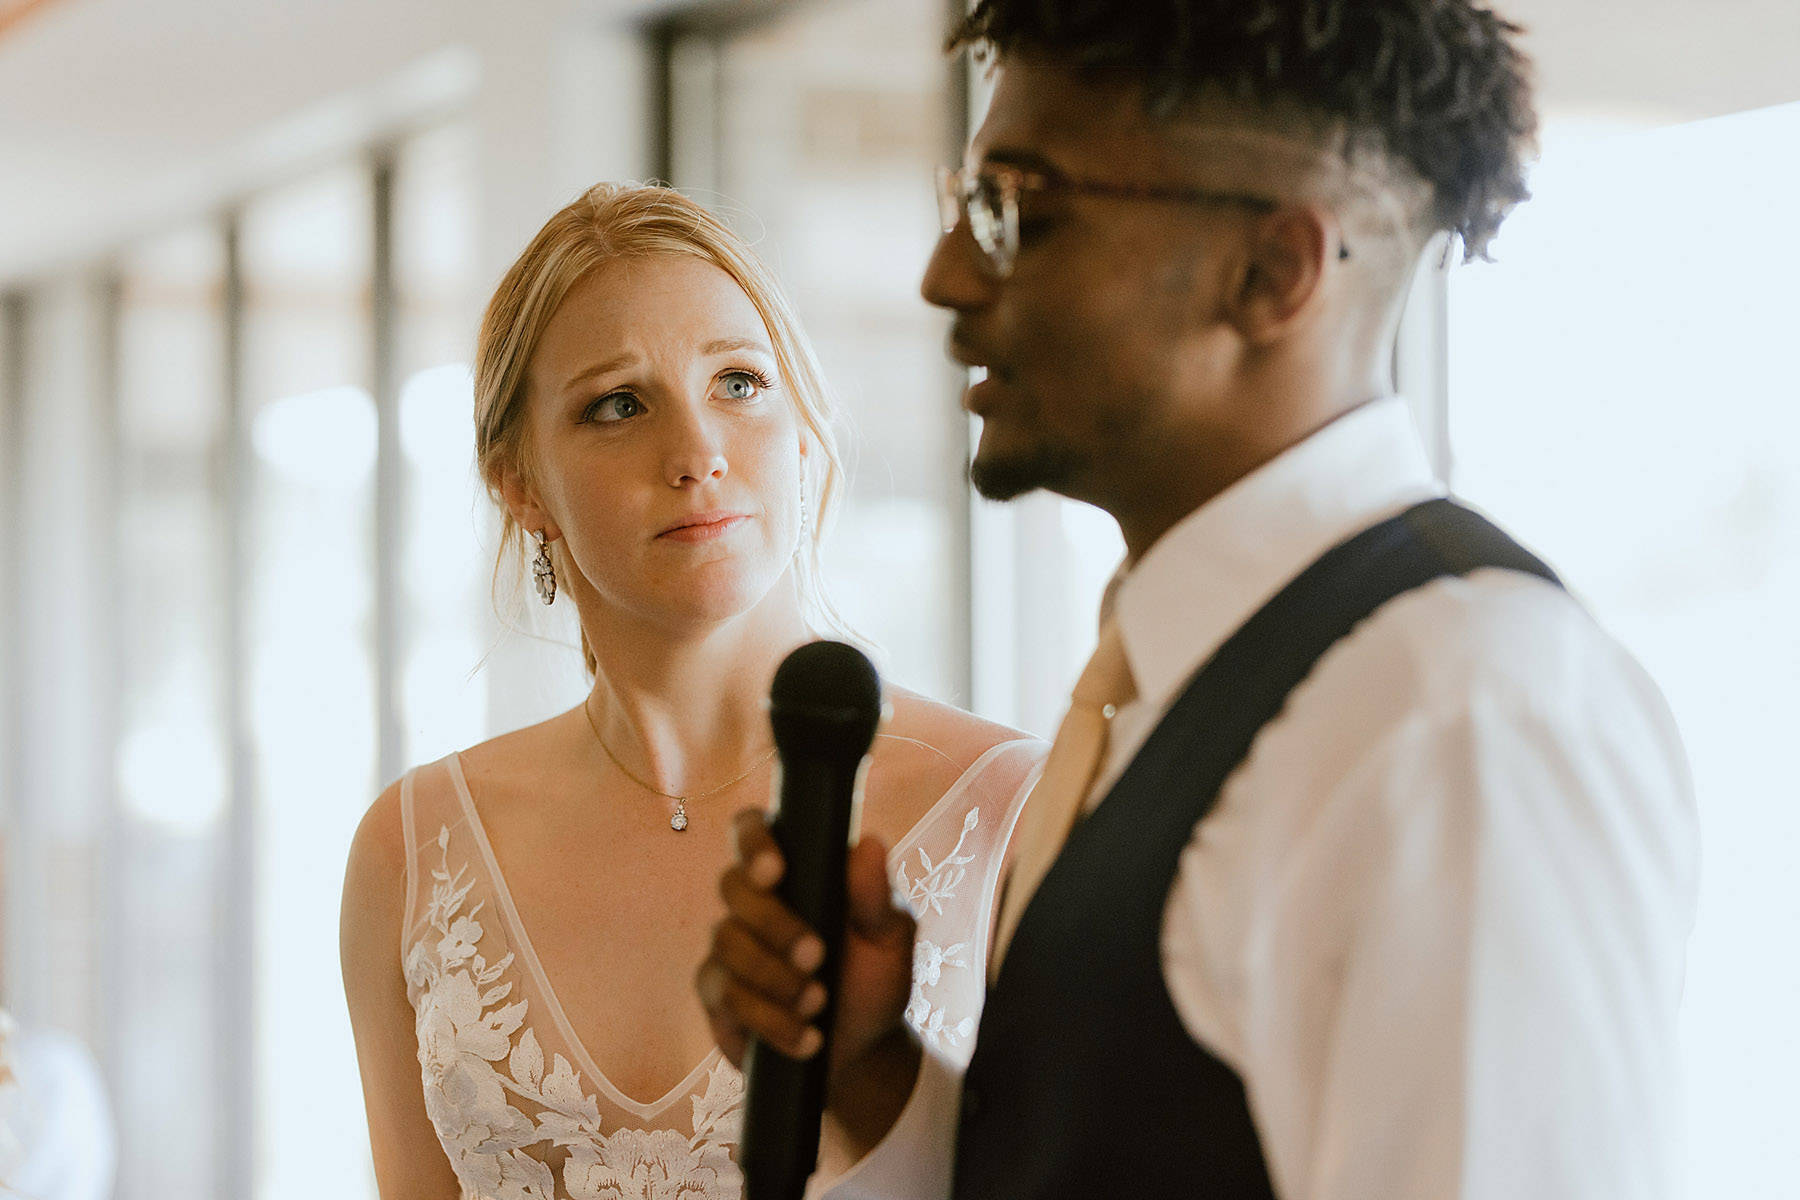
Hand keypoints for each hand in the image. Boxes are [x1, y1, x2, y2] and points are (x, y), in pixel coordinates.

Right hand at [698, 808, 921, 1150]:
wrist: (862, 1051)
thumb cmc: (873, 980)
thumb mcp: (889, 940)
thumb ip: (876, 897)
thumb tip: (869, 844)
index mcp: (795, 873)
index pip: (752, 830)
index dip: (753, 841)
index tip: (774, 871)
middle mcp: (755, 903)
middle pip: (732, 886)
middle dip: (773, 923)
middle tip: (816, 956)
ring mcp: (730, 948)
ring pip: (727, 943)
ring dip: (775, 977)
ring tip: (818, 1003)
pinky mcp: (720, 996)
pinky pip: (726, 996)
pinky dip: (770, 1020)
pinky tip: (806, 1038)